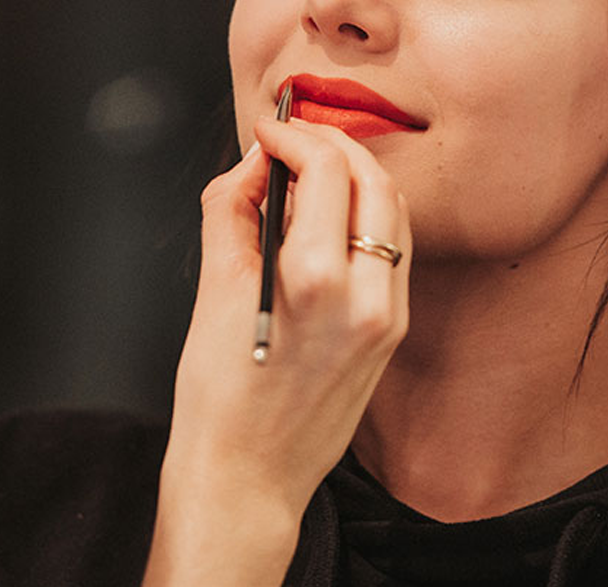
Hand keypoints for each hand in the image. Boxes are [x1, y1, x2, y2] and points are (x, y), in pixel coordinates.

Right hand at [143, 117, 410, 586]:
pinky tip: (327, 218)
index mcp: (319, 281)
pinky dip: (365, 217)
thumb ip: (233, 208)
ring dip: (354, 177)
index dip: (294, 137)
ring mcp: (389, 315)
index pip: (328, 171)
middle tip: (290, 140)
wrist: (247, 477)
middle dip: (332, 147)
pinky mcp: (393, 331)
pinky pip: (391, 250)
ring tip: (307, 173)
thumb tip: (253, 163)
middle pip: (372, 181)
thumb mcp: (214, 289)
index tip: (266, 131)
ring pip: (392, 212)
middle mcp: (368, 295)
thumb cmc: (219, 395)